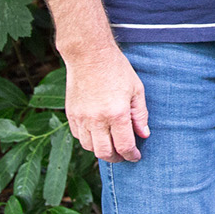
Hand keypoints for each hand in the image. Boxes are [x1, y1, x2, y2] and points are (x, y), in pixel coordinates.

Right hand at [63, 45, 150, 162]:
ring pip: (89, 147)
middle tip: (124, 156)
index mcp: (117, 114)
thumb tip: (143, 134)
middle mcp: (97, 119)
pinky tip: (97, 134)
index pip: (124, 146)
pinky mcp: (71, 114)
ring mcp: (81, 118)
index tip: (136, 156)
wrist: (89, 55)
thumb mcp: (136, 90)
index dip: (131, 156)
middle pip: (104, 153)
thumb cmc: (116, 69)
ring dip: (101, 150)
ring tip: (111, 146)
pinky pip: (78, 136)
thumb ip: (140, 115)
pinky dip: (88, 140)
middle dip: (116, 158)